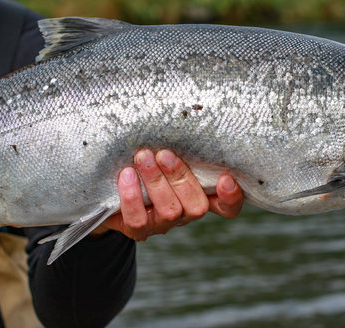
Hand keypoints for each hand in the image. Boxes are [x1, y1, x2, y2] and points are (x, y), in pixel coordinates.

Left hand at [90, 149, 243, 240]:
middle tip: (164, 153)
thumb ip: (181, 145)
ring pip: (169, 211)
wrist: (112, 188)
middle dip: (181, 177)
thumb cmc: (147, 162)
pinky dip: (132, 196)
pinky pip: (138, 220)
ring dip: (156, 182)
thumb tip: (181, 114)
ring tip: (142, 156)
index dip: (231, 197)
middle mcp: (186, 213)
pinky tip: (126, 174)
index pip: (227, 207)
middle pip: (197, 206)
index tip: (226, 177)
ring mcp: (163, 224)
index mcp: (200, 195)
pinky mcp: (138, 230)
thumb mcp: (166, 154)